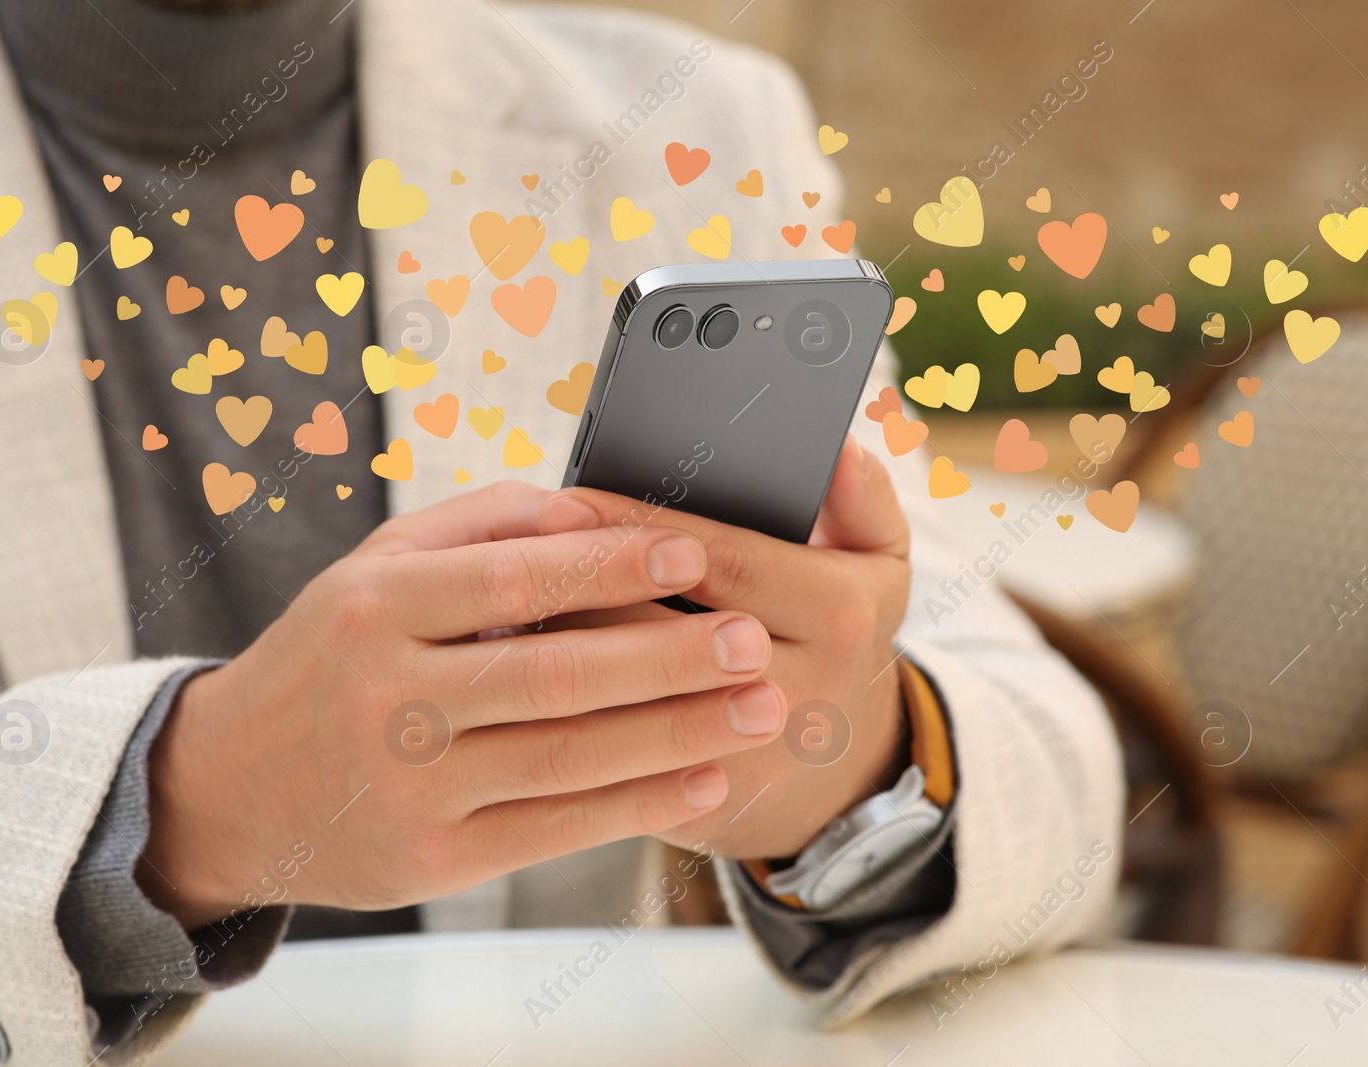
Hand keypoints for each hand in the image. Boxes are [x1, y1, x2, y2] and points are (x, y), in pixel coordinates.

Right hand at [137, 481, 791, 927]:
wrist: (226, 788)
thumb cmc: (328, 658)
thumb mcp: (375, 570)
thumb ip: (482, 527)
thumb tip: (595, 512)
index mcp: (375, 606)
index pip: (511, 580)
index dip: (609, 566)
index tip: (693, 551)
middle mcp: (387, 697)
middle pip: (554, 676)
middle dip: (669, 658)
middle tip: (752, 641)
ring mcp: (410, 786)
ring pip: (568, 757)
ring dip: (679, 733)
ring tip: (760, 708)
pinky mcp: (432, 859)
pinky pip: (556, 828)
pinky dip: (639, 803)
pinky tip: (704, 776)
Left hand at [534, 435, 912, 858]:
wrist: (837, 782)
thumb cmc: (837, 644)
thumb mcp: (875, 568)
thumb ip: (860, 500)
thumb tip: (837, 447)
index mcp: (835, 614)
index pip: (719, 558)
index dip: (635, 528)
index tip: (564, 500)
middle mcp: (798, 690)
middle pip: (661, 632)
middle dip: (578, 593)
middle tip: (502, 558)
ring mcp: (747, 757)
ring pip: (628, 701)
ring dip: (556, 655)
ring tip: (493, 614)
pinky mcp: (700, 808)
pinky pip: (614, 760)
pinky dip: (562, 720)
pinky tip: (511, 682)